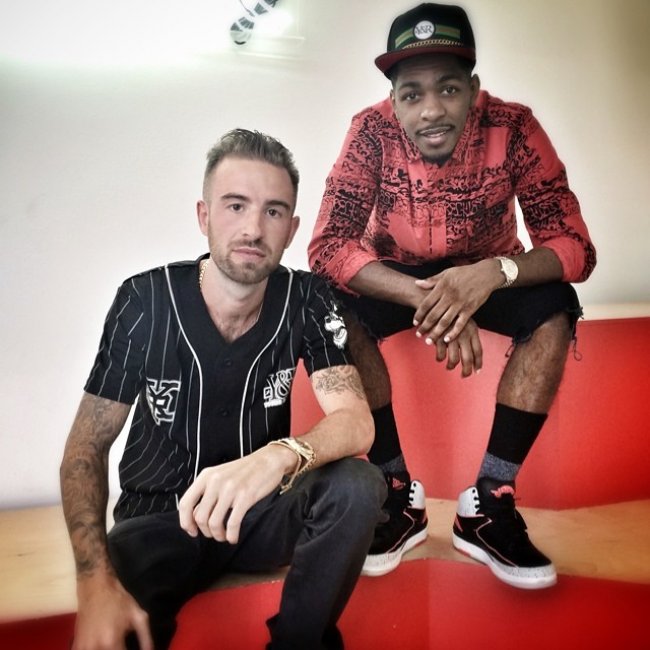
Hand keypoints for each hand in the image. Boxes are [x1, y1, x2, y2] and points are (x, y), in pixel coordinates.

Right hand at [73, 574, 152, 649]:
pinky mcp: (76, 645)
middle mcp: (95, 648)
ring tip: (115, 645)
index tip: (133, 649)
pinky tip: (102, 645)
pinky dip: (96, 649)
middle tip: (123, 646)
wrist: (95, 588)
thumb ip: (145, 637)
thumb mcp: (137, 615)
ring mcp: (83, 648)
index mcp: (111, 642)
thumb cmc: (118, 600)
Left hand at [178, 446, 295, 543]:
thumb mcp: (220, 474)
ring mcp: (230, 489)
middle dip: (205, 531)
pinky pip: (232, 524)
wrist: (268, 460)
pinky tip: (234, 537)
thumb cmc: (245, 469)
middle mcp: (216, 482)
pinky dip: (231, 535)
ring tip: (224, 536)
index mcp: (207, 476)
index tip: (191, 531)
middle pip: (200, 517)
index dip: (185, 522)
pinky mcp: (245, 497)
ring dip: (218, 535)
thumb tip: (195, 515)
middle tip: (213, 534)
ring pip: (214, 523)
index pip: (185, 503)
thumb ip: (207, 491)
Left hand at [413, 260, 500, 343]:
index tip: (414, 323)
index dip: (419, 314)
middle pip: (434, 315)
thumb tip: (417, 283)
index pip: (426, 303)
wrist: (485, 274)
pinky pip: (460, 324)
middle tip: (418, 335)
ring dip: (435, 333)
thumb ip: (432, 280)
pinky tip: (446, 340)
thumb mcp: (447, 273)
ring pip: (445, 322)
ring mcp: (460, 304)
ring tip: (428, 341)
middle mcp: (450, 296)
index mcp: (442, 287)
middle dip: (424, 327)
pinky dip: (453, 333)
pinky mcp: (470, 309)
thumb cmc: (464, 273)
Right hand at [433, 318, 482, 376]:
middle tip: (464, 376)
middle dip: (466, 371)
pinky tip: (439, 357)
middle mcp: (463, 334)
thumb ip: (469, 334)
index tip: (477, 371)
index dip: (478, 363)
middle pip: (467, 359)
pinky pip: (440, 355)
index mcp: (472, 330)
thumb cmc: (449, 313)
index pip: (478, 351)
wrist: (432, 301)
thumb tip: (473, 351)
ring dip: (451, 366)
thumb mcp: (464, 320)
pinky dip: (439, 358)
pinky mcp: (439, 337)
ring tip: (449, 367)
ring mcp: (451, 336)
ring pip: (454, 360)